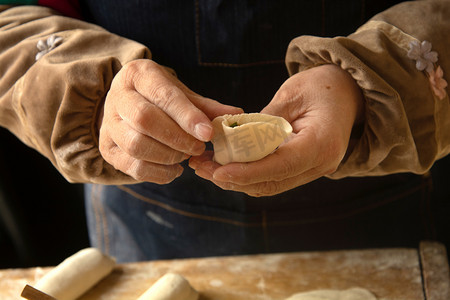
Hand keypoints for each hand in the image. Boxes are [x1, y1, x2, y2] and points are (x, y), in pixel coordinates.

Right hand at [98, 59, 241, 183]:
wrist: (126, 105)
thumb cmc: (159, 97)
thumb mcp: (181, 93)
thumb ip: (205, 106)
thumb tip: (235, 115)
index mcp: (139, 75)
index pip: (163, 95)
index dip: (187, 116)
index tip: (209, 133)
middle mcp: (118, 97)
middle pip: (145, 120)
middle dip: (177, 138)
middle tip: (199, 147)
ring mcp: (108, 125)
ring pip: (136, 145)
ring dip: (168, 156)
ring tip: (186, 155)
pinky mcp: (108, 149)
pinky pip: (132, 167)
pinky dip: (158, 173)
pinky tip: (174, 169)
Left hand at [189, 64, 363, 195]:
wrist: (349, 93)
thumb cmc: (323, 86)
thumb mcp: (291, 94)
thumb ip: (264, 120)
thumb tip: (231, 139)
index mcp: (322, 143)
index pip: (280, 166)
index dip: (247, 172)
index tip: (218, 171)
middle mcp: (321, 164)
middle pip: (272, 182)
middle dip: (234, 180)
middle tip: (202, 169)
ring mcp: (314, 170)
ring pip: (270, 185)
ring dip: (237, 181)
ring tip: (206, 168)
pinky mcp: (304, 169)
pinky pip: (274, 178)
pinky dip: (248, 175)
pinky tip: (226, 166)